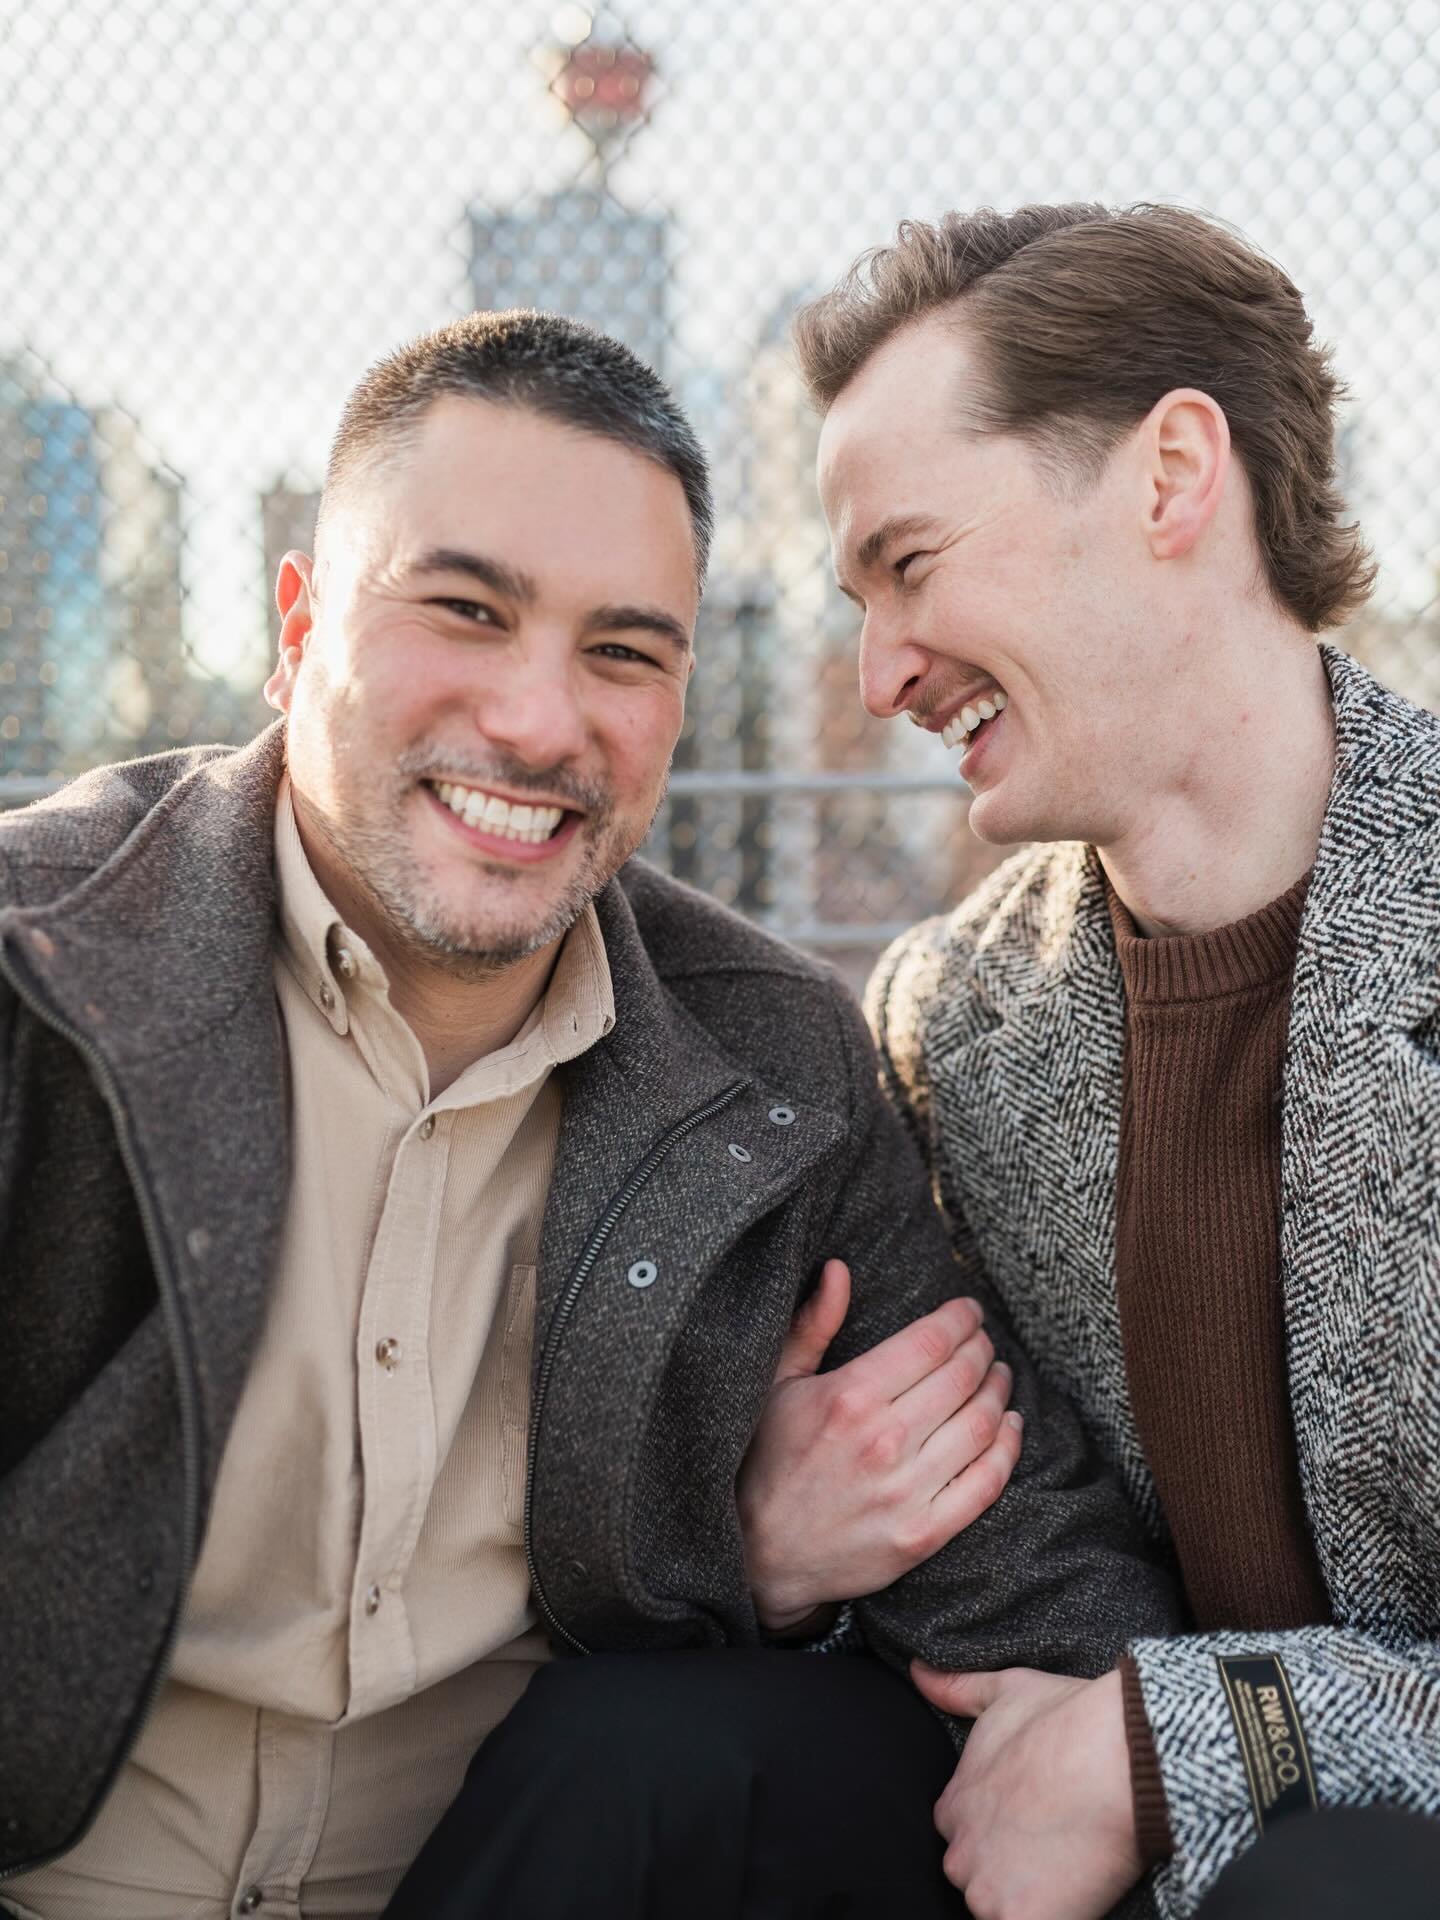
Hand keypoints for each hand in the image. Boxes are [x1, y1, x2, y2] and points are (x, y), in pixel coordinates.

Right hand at [737, 1258, 1021, 1630]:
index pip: (930, 1341)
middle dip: (982, 1348)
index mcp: (848, 1397)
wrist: (761, 1555)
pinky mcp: (923, 1534)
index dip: (960, 1318)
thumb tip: (839, 1269)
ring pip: (981, 1424)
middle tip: (984, 1341)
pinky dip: (1007, 1447)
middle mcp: (883, 1441)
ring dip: (999, 1391)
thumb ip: (812, 1324)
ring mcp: (906, 1492)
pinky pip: (986, 1483)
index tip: (969, 1310)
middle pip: (962, 1376)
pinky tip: (1009, 1425)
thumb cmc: (767, 1461)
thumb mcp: (778, 1385)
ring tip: (998, 1376)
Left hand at [912, 1664, 1141, 1919]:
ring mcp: (987, 1892)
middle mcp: (960, 1852)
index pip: (959, 1832)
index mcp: (953, 1806)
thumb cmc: (1066, 1721)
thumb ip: (956, 1688)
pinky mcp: (1019, 1919)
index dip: (994, 1830)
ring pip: (998, 1906)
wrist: (1116, 1759)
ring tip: (1065, 1866)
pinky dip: (1047, 1914)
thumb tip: (917, 1672)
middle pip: (976, 1874)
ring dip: (1025, 1896)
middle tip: (1049, 1847)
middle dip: (1005, 1867)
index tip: (1028, 1821)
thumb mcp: (1004, 1691)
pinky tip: (1069, 1895)